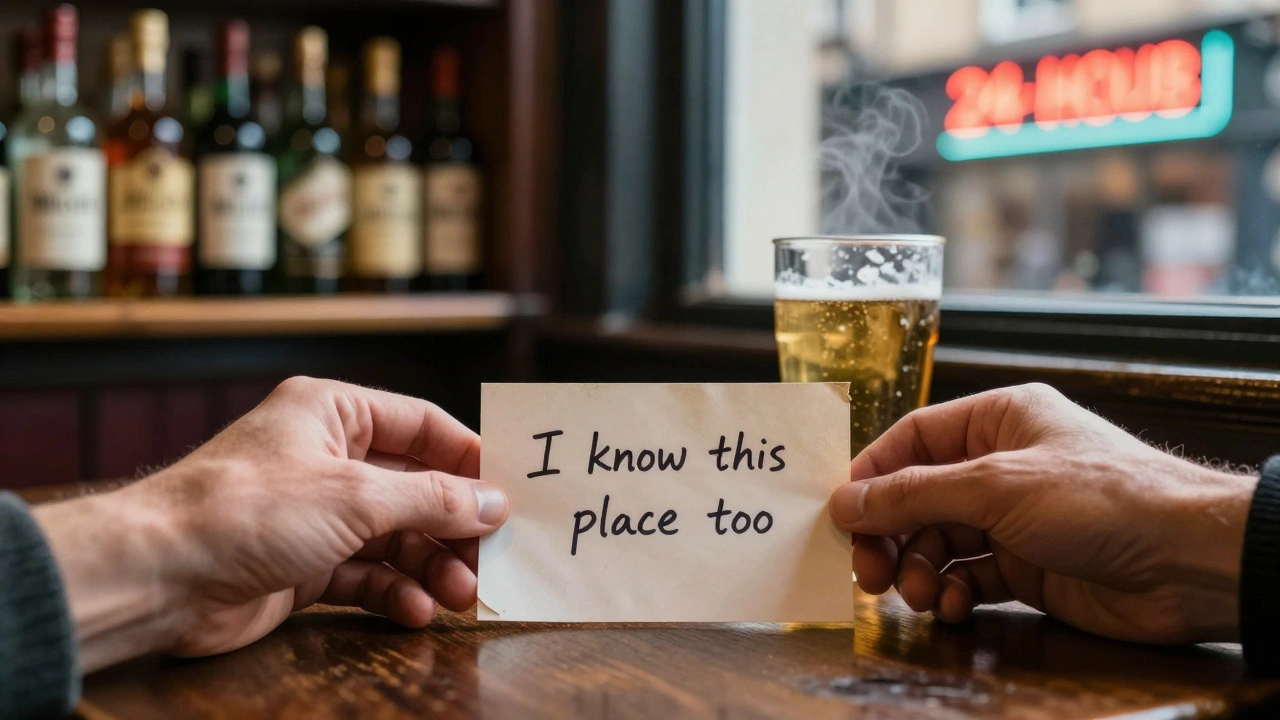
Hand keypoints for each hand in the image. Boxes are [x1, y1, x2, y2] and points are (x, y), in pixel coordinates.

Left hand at [33, 377, 507, 671]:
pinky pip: (367, 575)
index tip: (511, 493)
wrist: (158, 577)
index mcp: (334, 413)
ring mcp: (316, 514)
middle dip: (453, 526)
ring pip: (395, 537)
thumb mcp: (355, 496)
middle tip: (491, 559)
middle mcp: (327, 458)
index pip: (422, 427)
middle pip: (415, 488)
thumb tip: (494, 503)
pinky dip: (395, 593)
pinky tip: (416, 611)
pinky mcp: (304, 564)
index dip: (469, 459)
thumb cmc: (247, 510)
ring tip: (461, 595)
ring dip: (431, 566)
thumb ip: (433, 499)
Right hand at [828, 383, 1256, 644]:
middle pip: (918, 497)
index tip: (838, 515)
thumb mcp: (995, 486)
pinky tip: (954, 606)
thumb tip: (844, 501)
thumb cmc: (1101, 498)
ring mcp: (1014, 518)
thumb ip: (914, 494)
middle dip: (891, 535)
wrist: (1187, 563)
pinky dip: (953, 593)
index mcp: (997, 420)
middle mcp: (1001, 465)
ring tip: (921, 595)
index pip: (912, 441)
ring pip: (939, 541)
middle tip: (869, 572)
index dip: (871, 476)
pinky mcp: (1028, 565)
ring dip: (920, 570)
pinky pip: (969, 576)